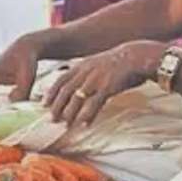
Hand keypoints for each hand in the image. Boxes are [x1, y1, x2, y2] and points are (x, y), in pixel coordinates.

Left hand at [44, 40, 162, 126]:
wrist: (137, 56)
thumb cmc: (118, 63)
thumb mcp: (97, 64)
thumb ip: (85, 74)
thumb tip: (77, 87)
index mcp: (82, 65)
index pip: (61, 79)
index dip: (51, 92)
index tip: (43, 104)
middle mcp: (86, 71)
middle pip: (66, 90)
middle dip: (57, 106)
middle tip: (51, 119)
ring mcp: (97, 79)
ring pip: (78, 98)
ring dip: (70, 113)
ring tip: (65, 124)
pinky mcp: (108, 86)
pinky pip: (95, 103)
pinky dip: (89, 114)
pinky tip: (85, 124)